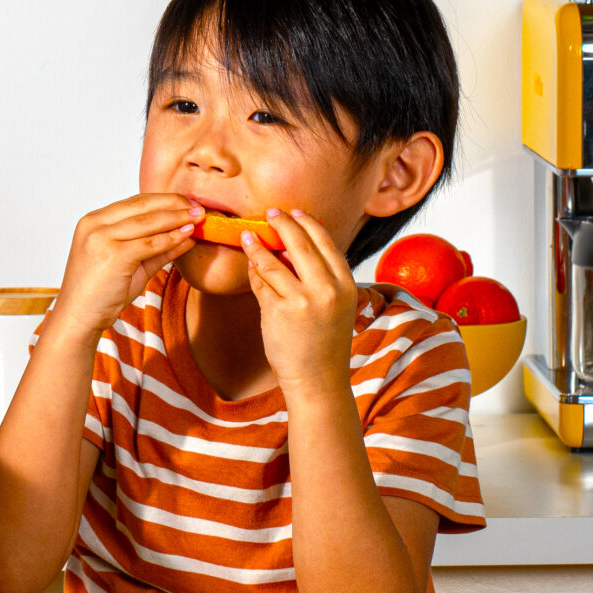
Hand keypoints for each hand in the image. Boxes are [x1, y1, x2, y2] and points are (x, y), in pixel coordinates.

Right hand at [51, 192, 201, 339]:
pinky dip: (172, 238)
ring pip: (148, 222)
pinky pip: (150, 243)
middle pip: (142, 206)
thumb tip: (186, 234)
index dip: (164, 200)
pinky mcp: (112, 255)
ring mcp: (101, 238)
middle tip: (198, 208)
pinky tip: (187, 236)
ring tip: (199, 218)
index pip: (135, 202)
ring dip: (177, 218)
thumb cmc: (101, 293)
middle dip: (174, 205)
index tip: (187, 203)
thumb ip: (156, 248)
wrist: (79, 318)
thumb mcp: (131, 264)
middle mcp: (95, 224)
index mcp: (94, 221)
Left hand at [242, 209, 357, 399]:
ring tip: (247, 235)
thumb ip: (319, 276)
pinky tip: (249, 265)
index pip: (326, 241)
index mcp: (346, 284)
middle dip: (282, 223)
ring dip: (257, 245)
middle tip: (270, 213)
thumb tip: (290, 245)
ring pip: (273, 262)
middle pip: (300, 243)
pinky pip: (261, 283)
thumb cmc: (324, 341)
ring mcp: (302, 301)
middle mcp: (327, 290)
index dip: (307, 223)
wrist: (319, 380)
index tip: (294, 212)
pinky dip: (253, 271)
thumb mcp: (335, 305)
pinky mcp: (279, 312)